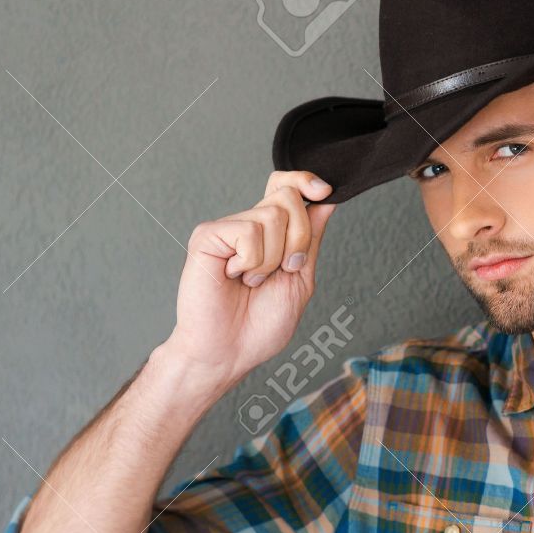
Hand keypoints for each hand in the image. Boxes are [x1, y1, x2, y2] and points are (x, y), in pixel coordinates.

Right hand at [160, 172, 337, 387]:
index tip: (324, 191)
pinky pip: (248, 231)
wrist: (230, 352)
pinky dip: (252, 261)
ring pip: (272, 215)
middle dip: (298, 238)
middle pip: (287, 197)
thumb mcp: (300, 278)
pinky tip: (234, 277)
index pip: (286, 187)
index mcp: (270, 234)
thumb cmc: (260, 324)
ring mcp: (227, 229)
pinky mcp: (207, 236)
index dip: (305, 181)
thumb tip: (326, 200)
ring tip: (252, 281)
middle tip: (282, 270)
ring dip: (272, 259)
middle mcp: (248, 225)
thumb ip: (312, 238)